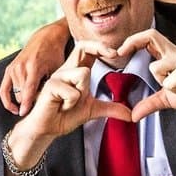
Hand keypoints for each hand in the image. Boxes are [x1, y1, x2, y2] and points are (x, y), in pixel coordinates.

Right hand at [0, 19, 69, 114]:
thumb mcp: (57, 70)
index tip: (24, 114)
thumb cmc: (55, 55)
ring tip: (32, 107)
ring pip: (14, 94)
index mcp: (33, 67)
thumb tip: (46, 104)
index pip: (27, 90)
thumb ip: (50, 85)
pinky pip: (3, 89)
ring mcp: (13, 68)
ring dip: (22, 101)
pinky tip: (13, 108)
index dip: (26, 104)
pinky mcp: (9, 69)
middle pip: (20, 95)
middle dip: (28, 104)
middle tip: (39, 110)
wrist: (46, 38)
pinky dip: (7, 100)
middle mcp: (21, 68)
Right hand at [15, 41, 131, 141]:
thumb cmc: (64, 116)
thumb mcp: (92, 110)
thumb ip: (110, 108)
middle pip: (82, 47)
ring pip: (83, 74)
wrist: (45, 129)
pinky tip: (62, 106)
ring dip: (82, 94)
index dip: (100, 47)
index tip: (116, 54)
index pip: (86, 49)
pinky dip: (72, 103)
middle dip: (99, 48)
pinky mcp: (51, 86)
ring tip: (70, 103)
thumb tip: (130, 114)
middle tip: (114, 55)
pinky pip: (73, 92)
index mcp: (75, 71)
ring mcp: (58, 77)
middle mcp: (66, 70)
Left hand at [116, 29, 175, 122]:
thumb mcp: (168, 99)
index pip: (149, 38)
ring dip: (161, 81)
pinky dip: (174, 90)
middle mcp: (175, 54)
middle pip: (151, 36)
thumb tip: (133, 115)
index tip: (119, 52)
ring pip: (156, 67)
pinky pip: (170, 82)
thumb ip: (150, 103)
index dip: (132, 41)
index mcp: (169, 57)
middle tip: (121, 53)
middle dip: (133, 42)